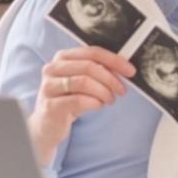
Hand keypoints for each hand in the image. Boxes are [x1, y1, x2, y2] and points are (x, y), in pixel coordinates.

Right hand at [29, 46, 134, 164]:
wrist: (47, 125)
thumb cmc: (68, 100)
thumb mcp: (83, 83)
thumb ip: (98, 72)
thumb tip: (124, 69)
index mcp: (63, 57)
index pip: (92, 52)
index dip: (114, 60)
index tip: (130, 71)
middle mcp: (53, 68)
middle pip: (88, 66)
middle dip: (110, 78)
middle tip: (122, 89)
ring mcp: (49, 86)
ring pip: (83, 82)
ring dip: (103, 91)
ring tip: (110, 100)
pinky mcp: (50, 105)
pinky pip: (77, 100)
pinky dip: (93, 102)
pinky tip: (98, 106)